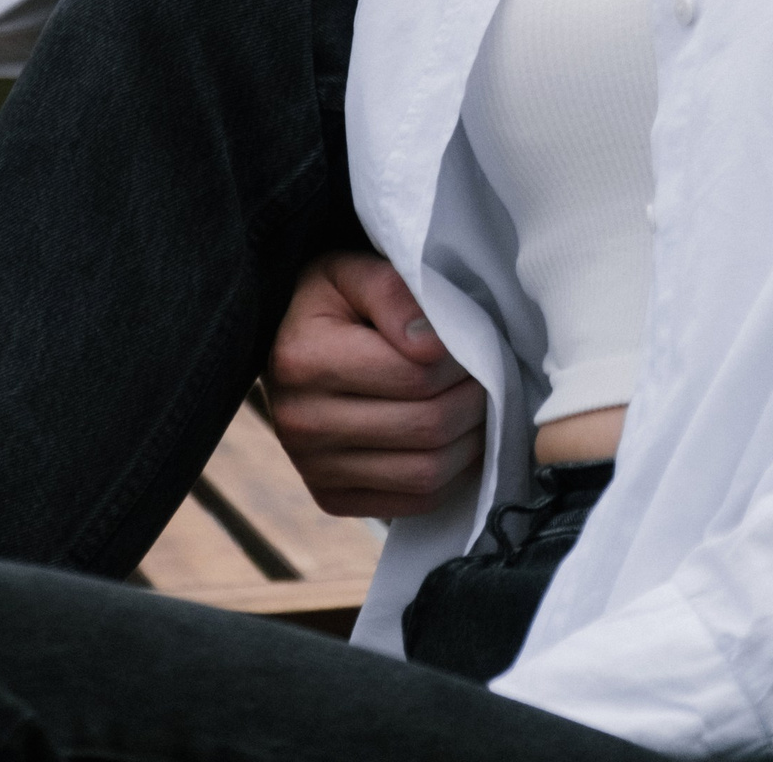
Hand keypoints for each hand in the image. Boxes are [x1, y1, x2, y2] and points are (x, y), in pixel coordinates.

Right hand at [264, 250, 486, 519]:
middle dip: (477, 398)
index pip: (415, 374)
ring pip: (426, 473)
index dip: (463, 357)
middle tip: (493, 370)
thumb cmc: (326, 298)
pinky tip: (461, 440)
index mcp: (305, 361)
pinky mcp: (331, 498)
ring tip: (483, 402)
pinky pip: (413, 502)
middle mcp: (302, 424)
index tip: (480, 337)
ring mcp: (314, 469)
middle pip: (426, 427)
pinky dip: (452, 475)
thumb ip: (394, 294)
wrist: (279, 340)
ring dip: (473, 440)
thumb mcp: (352, 271)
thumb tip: (433, 345)